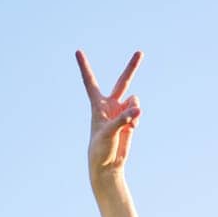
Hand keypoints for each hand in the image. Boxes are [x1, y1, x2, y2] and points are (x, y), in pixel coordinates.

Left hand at [76, 49, 141, 185]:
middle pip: (122, 82)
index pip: (90, 82)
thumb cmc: (101, 149)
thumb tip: (138, 110)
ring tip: (130, 124)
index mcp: (97, 105)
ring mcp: (121, 111)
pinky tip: (132, 128)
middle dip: (132, 67)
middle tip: (140, 52)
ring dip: (134, 109)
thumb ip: (123, 120)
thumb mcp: (109, 133)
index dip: (84, 66)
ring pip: (134, 100)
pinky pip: (138, 111)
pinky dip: (137, 119)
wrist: (108, 165)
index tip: (77, 51)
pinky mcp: (130, 119)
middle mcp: (109, 105)